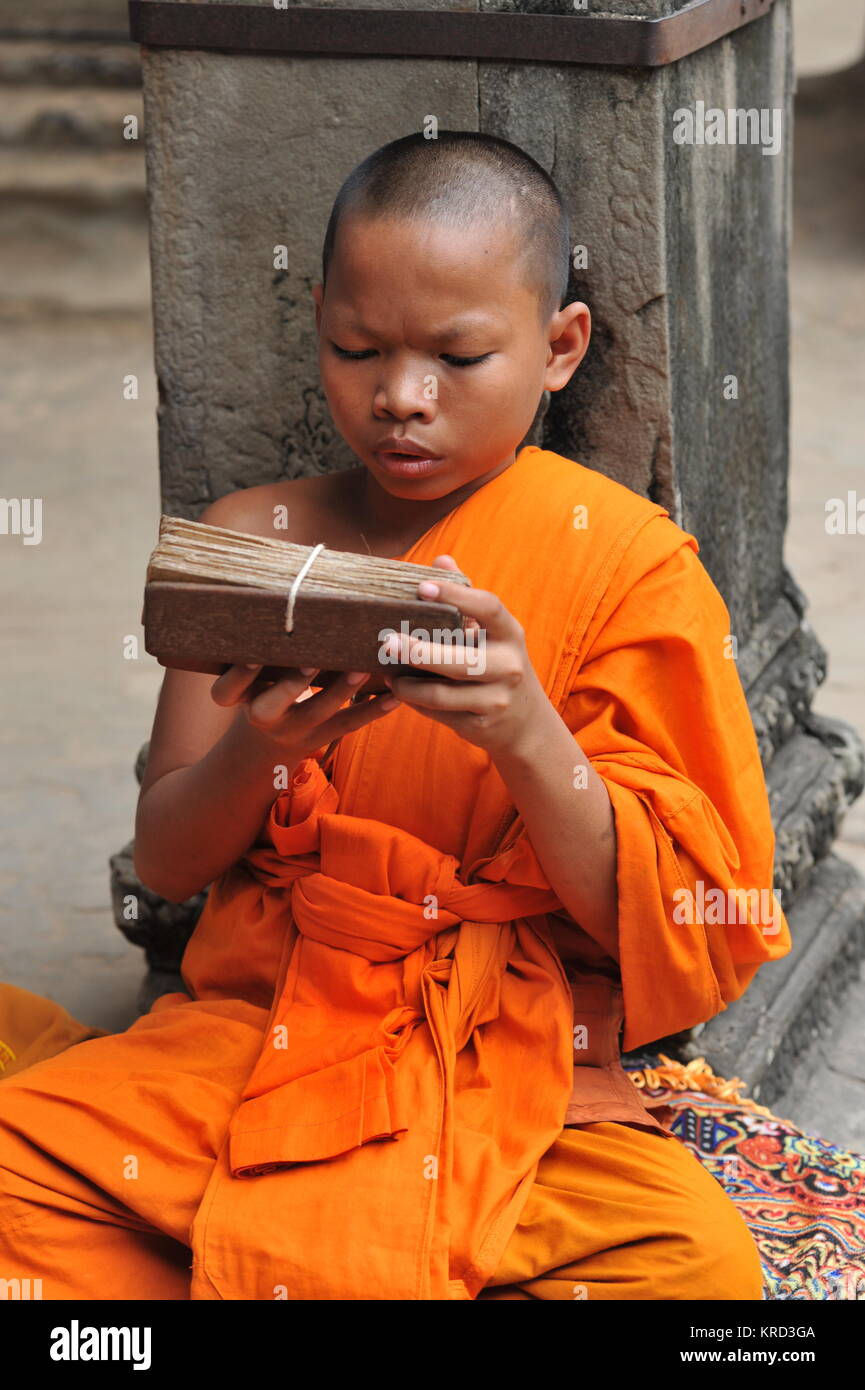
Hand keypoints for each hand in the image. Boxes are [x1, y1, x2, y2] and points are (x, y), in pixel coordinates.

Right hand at [209, 664, 399, 760]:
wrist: (268, 744)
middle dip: (291, 685)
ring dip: (342, 691)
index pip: (226, 691)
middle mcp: (263, 717)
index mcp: (239, 698)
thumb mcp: (250, 674)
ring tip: (363, 669)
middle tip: (311, 662)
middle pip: (271, 706)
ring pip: (318, 713)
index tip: (253, 654)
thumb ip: (261, 645)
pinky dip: (373, 711)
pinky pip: (348, 726)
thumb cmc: (262, 687)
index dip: (239, 675)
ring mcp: (294, 731)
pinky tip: (394, 696)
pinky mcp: (321, 739)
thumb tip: (286, 590)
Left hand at [379, 555, 547, 756]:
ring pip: (442, 694)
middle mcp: (509, 666)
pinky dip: (415, 702)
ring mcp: (496, 699)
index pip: (488, 608)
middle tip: (387, 641)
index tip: (421, 587)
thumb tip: (441, 559)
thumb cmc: (498, 665)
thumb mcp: (492, 633)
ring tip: (387, 672)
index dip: (455, 595)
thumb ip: (466, 598)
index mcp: (510, 634)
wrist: (525, 723)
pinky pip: (439, 713)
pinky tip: (400, 690)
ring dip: (408, 685)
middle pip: (459, 660)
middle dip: (419, 652)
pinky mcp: (480, 725)